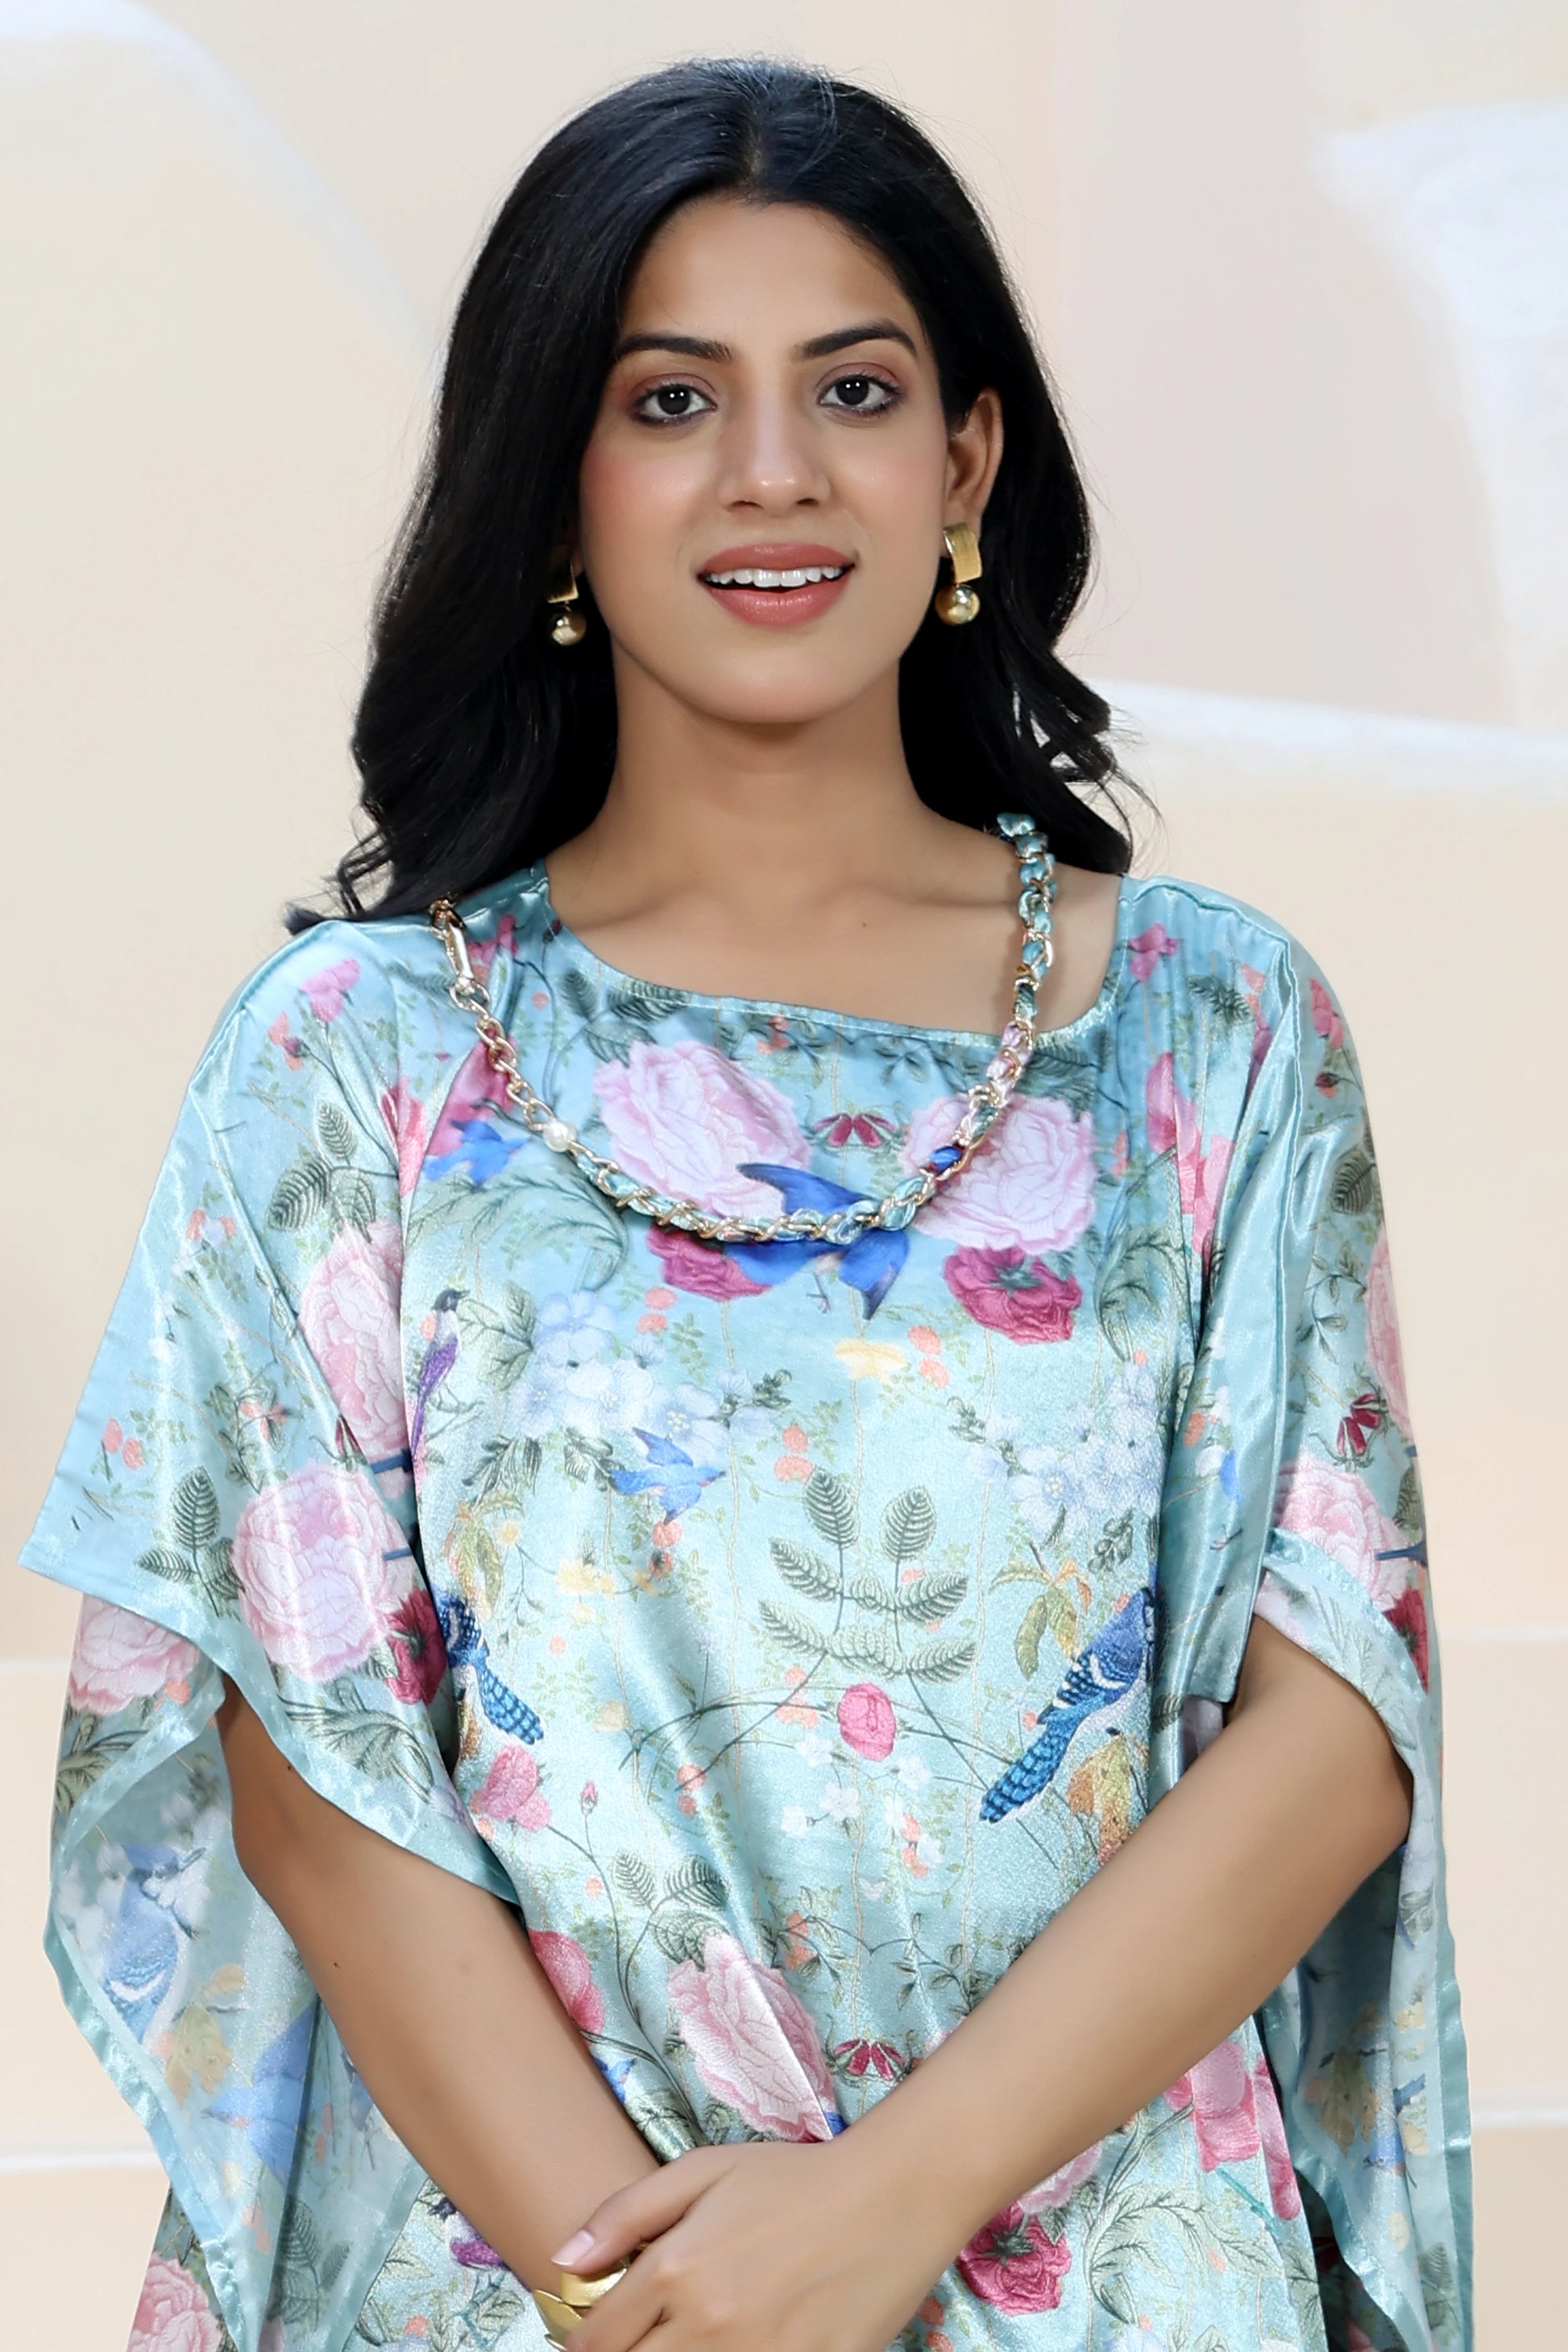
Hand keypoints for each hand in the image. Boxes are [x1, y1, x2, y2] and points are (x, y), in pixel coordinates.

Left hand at [552, 2136, 961, 2351]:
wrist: (891, 2196)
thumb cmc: (795, 2179)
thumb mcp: (705, 2170)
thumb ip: (626, 2213)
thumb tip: (563, 2261)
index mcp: (677, 2269)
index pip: (596, 2341)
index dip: (586, 2343)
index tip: (599, 2335)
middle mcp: (709, 2323)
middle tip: (646, 2335)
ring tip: (693, 2336)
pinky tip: (743, 2343)